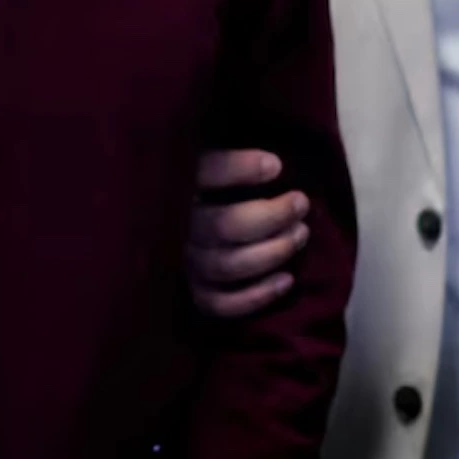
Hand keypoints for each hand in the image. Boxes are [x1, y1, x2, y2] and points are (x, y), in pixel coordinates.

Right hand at [188, 149, 306, 318]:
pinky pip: (222, 304)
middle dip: (272, 216)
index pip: (202, 173)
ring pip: (229, 265)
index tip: (276, 165)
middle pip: (225, 226)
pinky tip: (287, 280)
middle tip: (301, 203)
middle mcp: (174, 228)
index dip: (239, 169)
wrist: (156, 237)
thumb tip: (268, 155)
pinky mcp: (191, 295)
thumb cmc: (197, 187)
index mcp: (173, 186)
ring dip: (273, 252)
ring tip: (302, 233)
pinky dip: (256, 296)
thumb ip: (222, 157)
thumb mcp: (201, 158)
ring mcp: (182, 265)